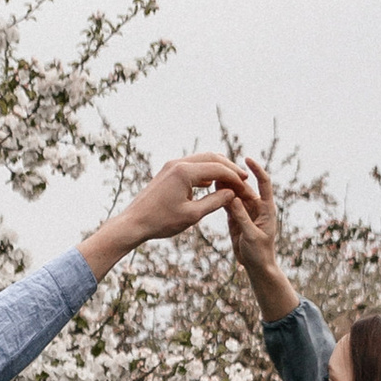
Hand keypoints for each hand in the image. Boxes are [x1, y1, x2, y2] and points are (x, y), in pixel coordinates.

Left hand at [80, 152, 255, 280]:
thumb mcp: (192, 215)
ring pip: (202, 160)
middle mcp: (178, 163)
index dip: (235, 178)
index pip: (218, 169)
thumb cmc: (161, 221)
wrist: (133, 222)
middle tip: (244, 179)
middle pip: (212, 158)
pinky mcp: (168, 171)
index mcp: (185, 172)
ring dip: (218, 168)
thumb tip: (233, 193)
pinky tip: (213, 183)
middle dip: (230, 168)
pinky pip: (192, 166)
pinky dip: (206, 172)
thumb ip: (215, 202)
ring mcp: (172, 166)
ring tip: (232, 180)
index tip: (246, 186)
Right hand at [223, 156, 299, 318]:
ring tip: (212, 174)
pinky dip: (221, 197)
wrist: (256, 266)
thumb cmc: (260, 252)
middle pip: (244, 187)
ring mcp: (245, 211)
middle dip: (233, 177)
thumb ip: (242, 217)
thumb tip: (232, 198)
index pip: (264, 183)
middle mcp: (257, 207)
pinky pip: (228, 204)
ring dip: (225, 185)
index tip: (246, 159)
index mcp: (267, 208)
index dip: (257, 170)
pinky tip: (212, 188)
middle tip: (220, 168)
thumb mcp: (252, 235)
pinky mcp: (236, 218)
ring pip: (234, 194)